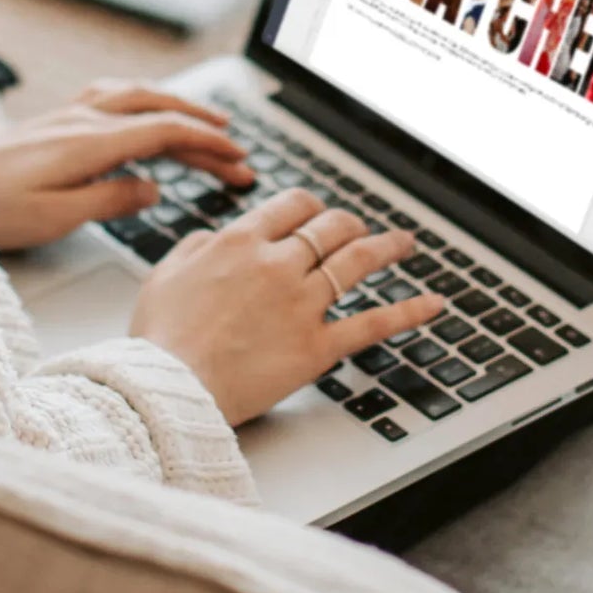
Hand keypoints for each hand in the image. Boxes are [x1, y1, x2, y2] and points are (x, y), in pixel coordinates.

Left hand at [0, 79, 254, 252]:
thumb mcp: (52, 217)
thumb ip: (108, 201)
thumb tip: (153, 189)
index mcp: (90, 143)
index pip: (165, 133)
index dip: (207, 145)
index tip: (238, 160)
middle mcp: (83, 120)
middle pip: (159, 111)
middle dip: (204, 127)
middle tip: (238, 152)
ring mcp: (68, 115)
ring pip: (137, 96)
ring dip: (177, 107)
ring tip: (207, 123)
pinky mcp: (54, 120)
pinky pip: (113, 96)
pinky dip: (144, 100)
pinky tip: (147, 109)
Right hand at [130, 188, 445, 425]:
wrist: (168, 386)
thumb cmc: (158, 339)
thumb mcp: (162, 275)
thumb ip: (195, 247)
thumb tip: (213, 237)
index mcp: (240, 242)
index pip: (292, 206)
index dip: (310, 206)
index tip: (316, 212)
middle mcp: (278, 264)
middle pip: (330, 227)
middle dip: (348, 223)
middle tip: (358, 228)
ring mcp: (302, 304)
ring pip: (357, 262)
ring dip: (386, 247)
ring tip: (404, 243)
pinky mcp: (318, 347)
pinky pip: (373, 324)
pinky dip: (409, 311)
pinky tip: (433, 303)